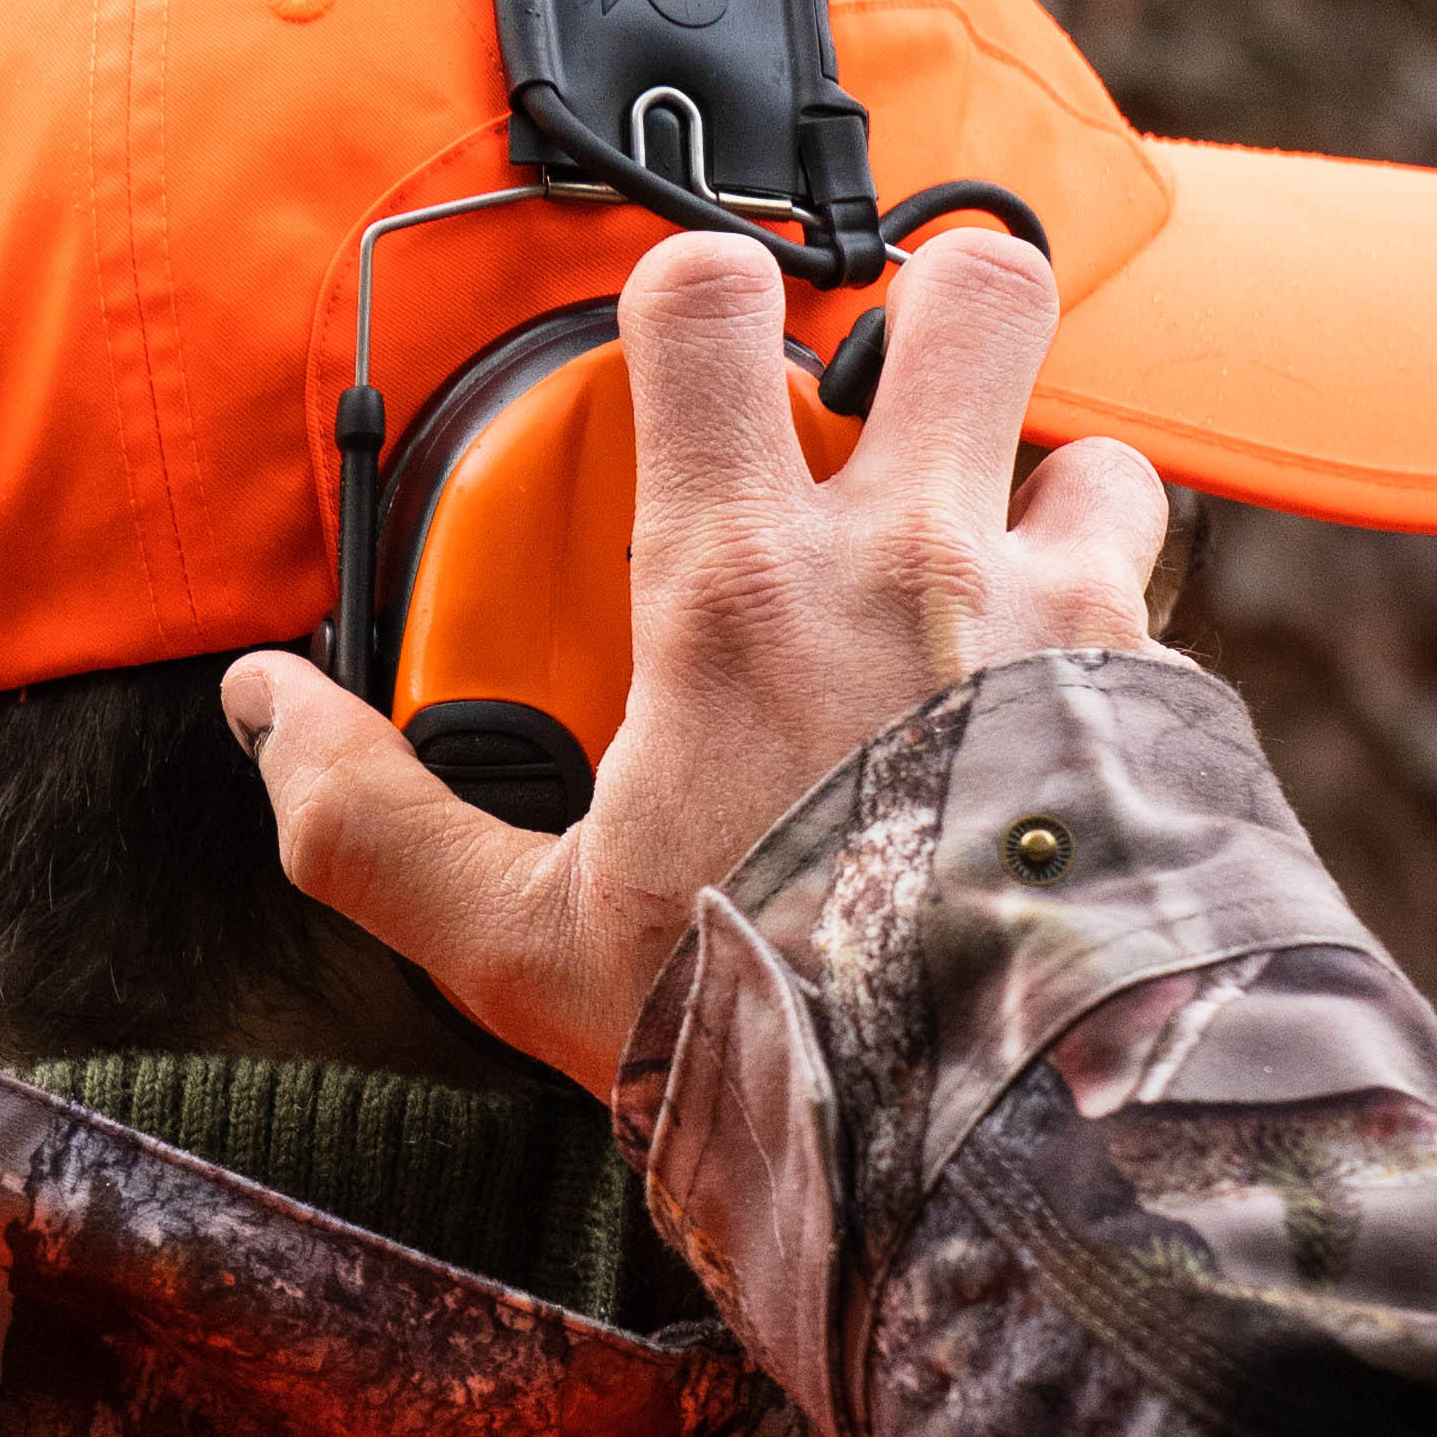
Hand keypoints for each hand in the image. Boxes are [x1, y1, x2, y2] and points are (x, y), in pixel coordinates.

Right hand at [223, 229, 1171, 1098]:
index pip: (711, 302)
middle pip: (976, 289)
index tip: (687, 352)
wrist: (992, 1147)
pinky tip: (1049, 748)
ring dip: (1045, 503)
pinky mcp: (1170, 709)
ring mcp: (1066, 622)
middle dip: (940, 315)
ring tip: (983, 604)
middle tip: (892, 411)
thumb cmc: (760, 1041)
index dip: (694, 291)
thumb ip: (376, 821)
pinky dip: (1108, 657)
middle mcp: (921, 564)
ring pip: (1099, 456)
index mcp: (741, 590)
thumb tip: (267, 711)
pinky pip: (1155, 621)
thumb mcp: (523, 949)